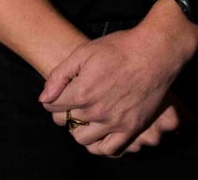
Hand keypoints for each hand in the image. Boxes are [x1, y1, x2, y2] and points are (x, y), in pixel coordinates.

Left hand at [39, 6, 197, 157]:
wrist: (153, 53)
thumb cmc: (117, 49)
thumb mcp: (82, 53)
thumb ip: (59, 76)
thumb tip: (43, 99)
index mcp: (82, 92)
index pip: (53, 107)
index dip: (51, 101)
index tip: (57, 97)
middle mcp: (96, 111)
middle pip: (67, 123)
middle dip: (63, 115)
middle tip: (70, 107)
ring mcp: (115, 122)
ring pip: (84, 139)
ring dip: (79, 130)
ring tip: (83, 119)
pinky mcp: (131, 128)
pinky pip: (110, 149)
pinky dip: (100, 145)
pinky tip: (98, 133)